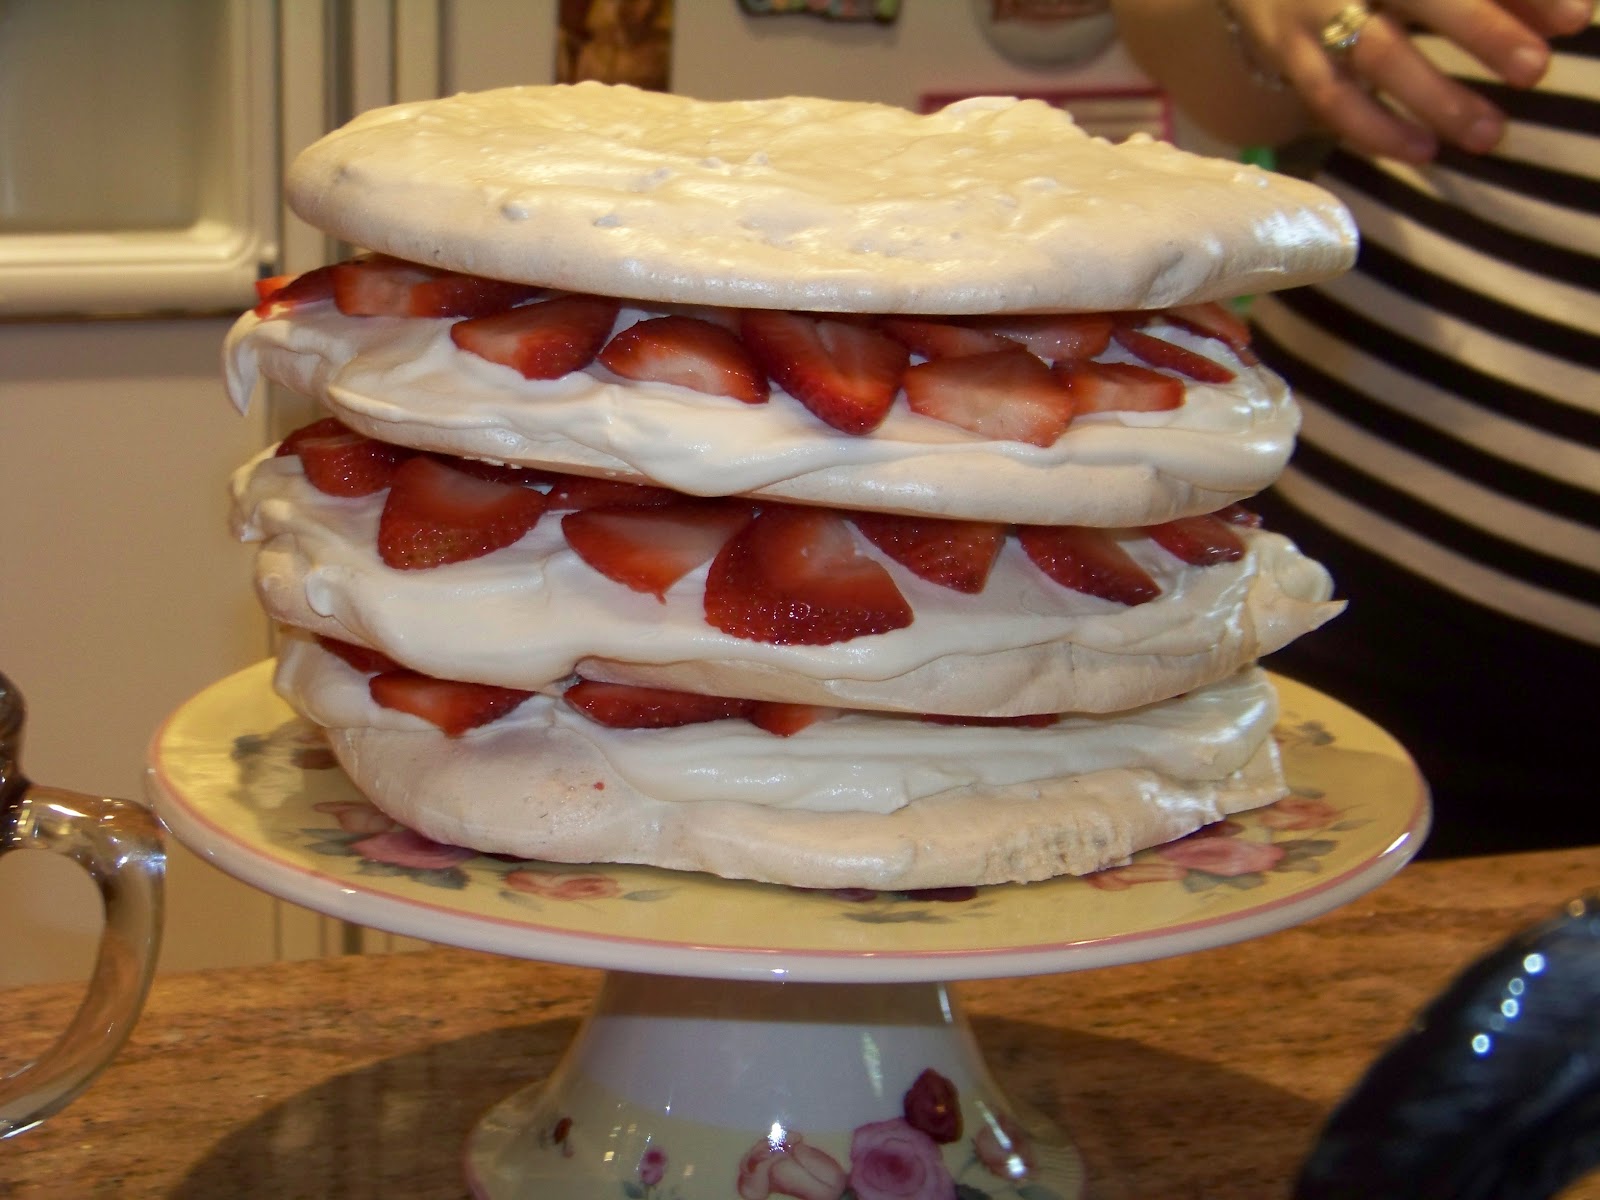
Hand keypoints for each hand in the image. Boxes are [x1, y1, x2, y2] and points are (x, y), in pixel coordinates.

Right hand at [1231, 0, 1593, 160]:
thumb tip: (1571, 14)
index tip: (1578, 17)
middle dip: (1483, 31)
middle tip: (1536, 70)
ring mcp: (1315, 11)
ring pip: (1378, 55)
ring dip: (1436, 96)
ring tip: (1491, 134)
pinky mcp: (1286, 51)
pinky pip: (1331, 97)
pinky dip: (1377, 128)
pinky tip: (1424, 150)